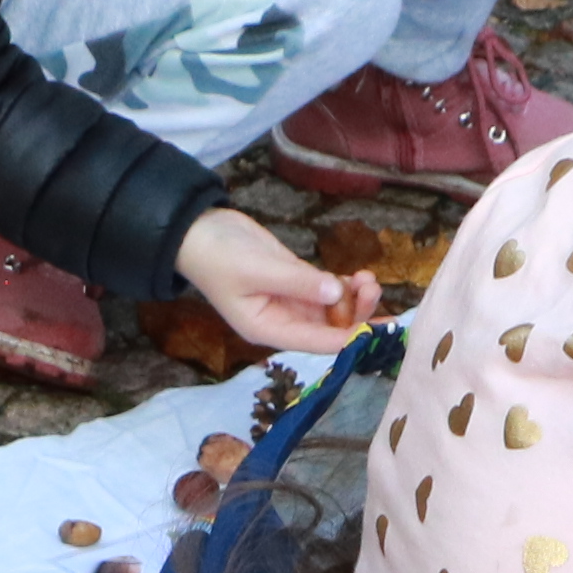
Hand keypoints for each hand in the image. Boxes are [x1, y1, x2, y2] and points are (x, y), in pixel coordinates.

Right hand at [175, 208, 379, 355]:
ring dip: (353, 298)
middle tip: (373, 288)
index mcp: (269, 329)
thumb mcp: (257, 269)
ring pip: (332, 309)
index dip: (347, 337)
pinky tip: (358, 276)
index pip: (316, 341)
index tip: (374, 328)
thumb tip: (337, 291)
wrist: (198, 230)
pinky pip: (326, 290)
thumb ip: (298, 282)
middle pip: (328, 328)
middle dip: (355, 314)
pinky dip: (344, 285)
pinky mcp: (296, 281)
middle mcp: (283, 321)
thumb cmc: (218, 256)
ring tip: (368, 278)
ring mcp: (291, 301)